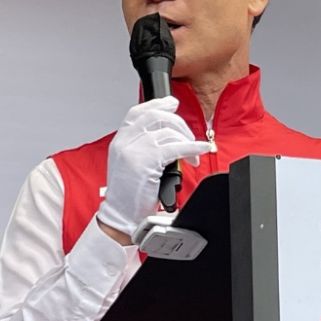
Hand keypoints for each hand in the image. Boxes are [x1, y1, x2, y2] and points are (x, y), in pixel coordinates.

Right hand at [97, 97, 211, 243]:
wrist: (121, 217)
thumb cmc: (128, 195)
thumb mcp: (129, 164)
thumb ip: (141, 147)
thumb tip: (168, 136)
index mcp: (119, 141)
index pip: (137, 112)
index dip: (157, 104)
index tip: (172, 103)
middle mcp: (124, 142)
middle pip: (156, 117)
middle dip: (179, 124)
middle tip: (190, 136)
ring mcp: (134, 151)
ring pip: (168, 132)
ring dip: (187, 141)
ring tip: (193, 156)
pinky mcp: (146, 162)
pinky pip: (175, 148)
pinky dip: (192, 147)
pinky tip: (201, 149)